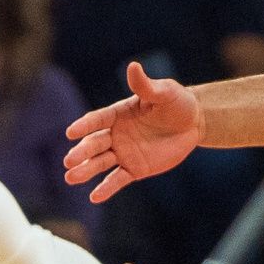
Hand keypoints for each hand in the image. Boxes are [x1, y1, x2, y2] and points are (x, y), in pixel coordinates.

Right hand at [63, 61, 204, 202]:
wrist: (194, 123)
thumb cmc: (177, 103)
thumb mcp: (164, 92)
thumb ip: (145, 85)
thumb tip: (133, 66)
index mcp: (118, 114)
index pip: (97, 120)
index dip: (84, 125)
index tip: (71, 132)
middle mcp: (115, 134)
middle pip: (94, 143)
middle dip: (81, 152)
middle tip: (69, 160)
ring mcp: (123, 153)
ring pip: (100, 163)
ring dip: (86, 170)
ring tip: (71, 177)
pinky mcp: (134, 169)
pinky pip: (117, 179)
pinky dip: (106, 188)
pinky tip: (95, 197)